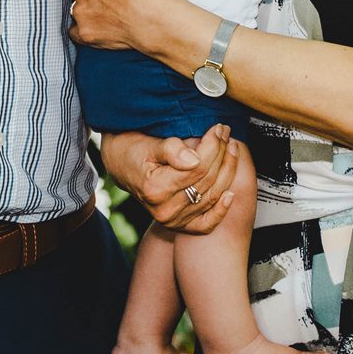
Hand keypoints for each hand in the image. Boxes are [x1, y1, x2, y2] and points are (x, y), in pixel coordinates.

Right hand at [100, 125, 238, 233]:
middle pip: (207, 180)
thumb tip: (194, 159)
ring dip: (227, 171)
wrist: (122, 166)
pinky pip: (207, 224)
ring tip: (231, 149)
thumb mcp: (148, 144)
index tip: (219, 128)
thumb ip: (171, 150)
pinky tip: (231, 192)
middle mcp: (165, 210)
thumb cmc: (134, 150)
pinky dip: (221, 210)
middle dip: (222, 153)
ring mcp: (173, 220)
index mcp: (156, 188)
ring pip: (212, 196)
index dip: (213, 146)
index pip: (198, 167)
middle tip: (226, 133)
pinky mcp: (179, 225)